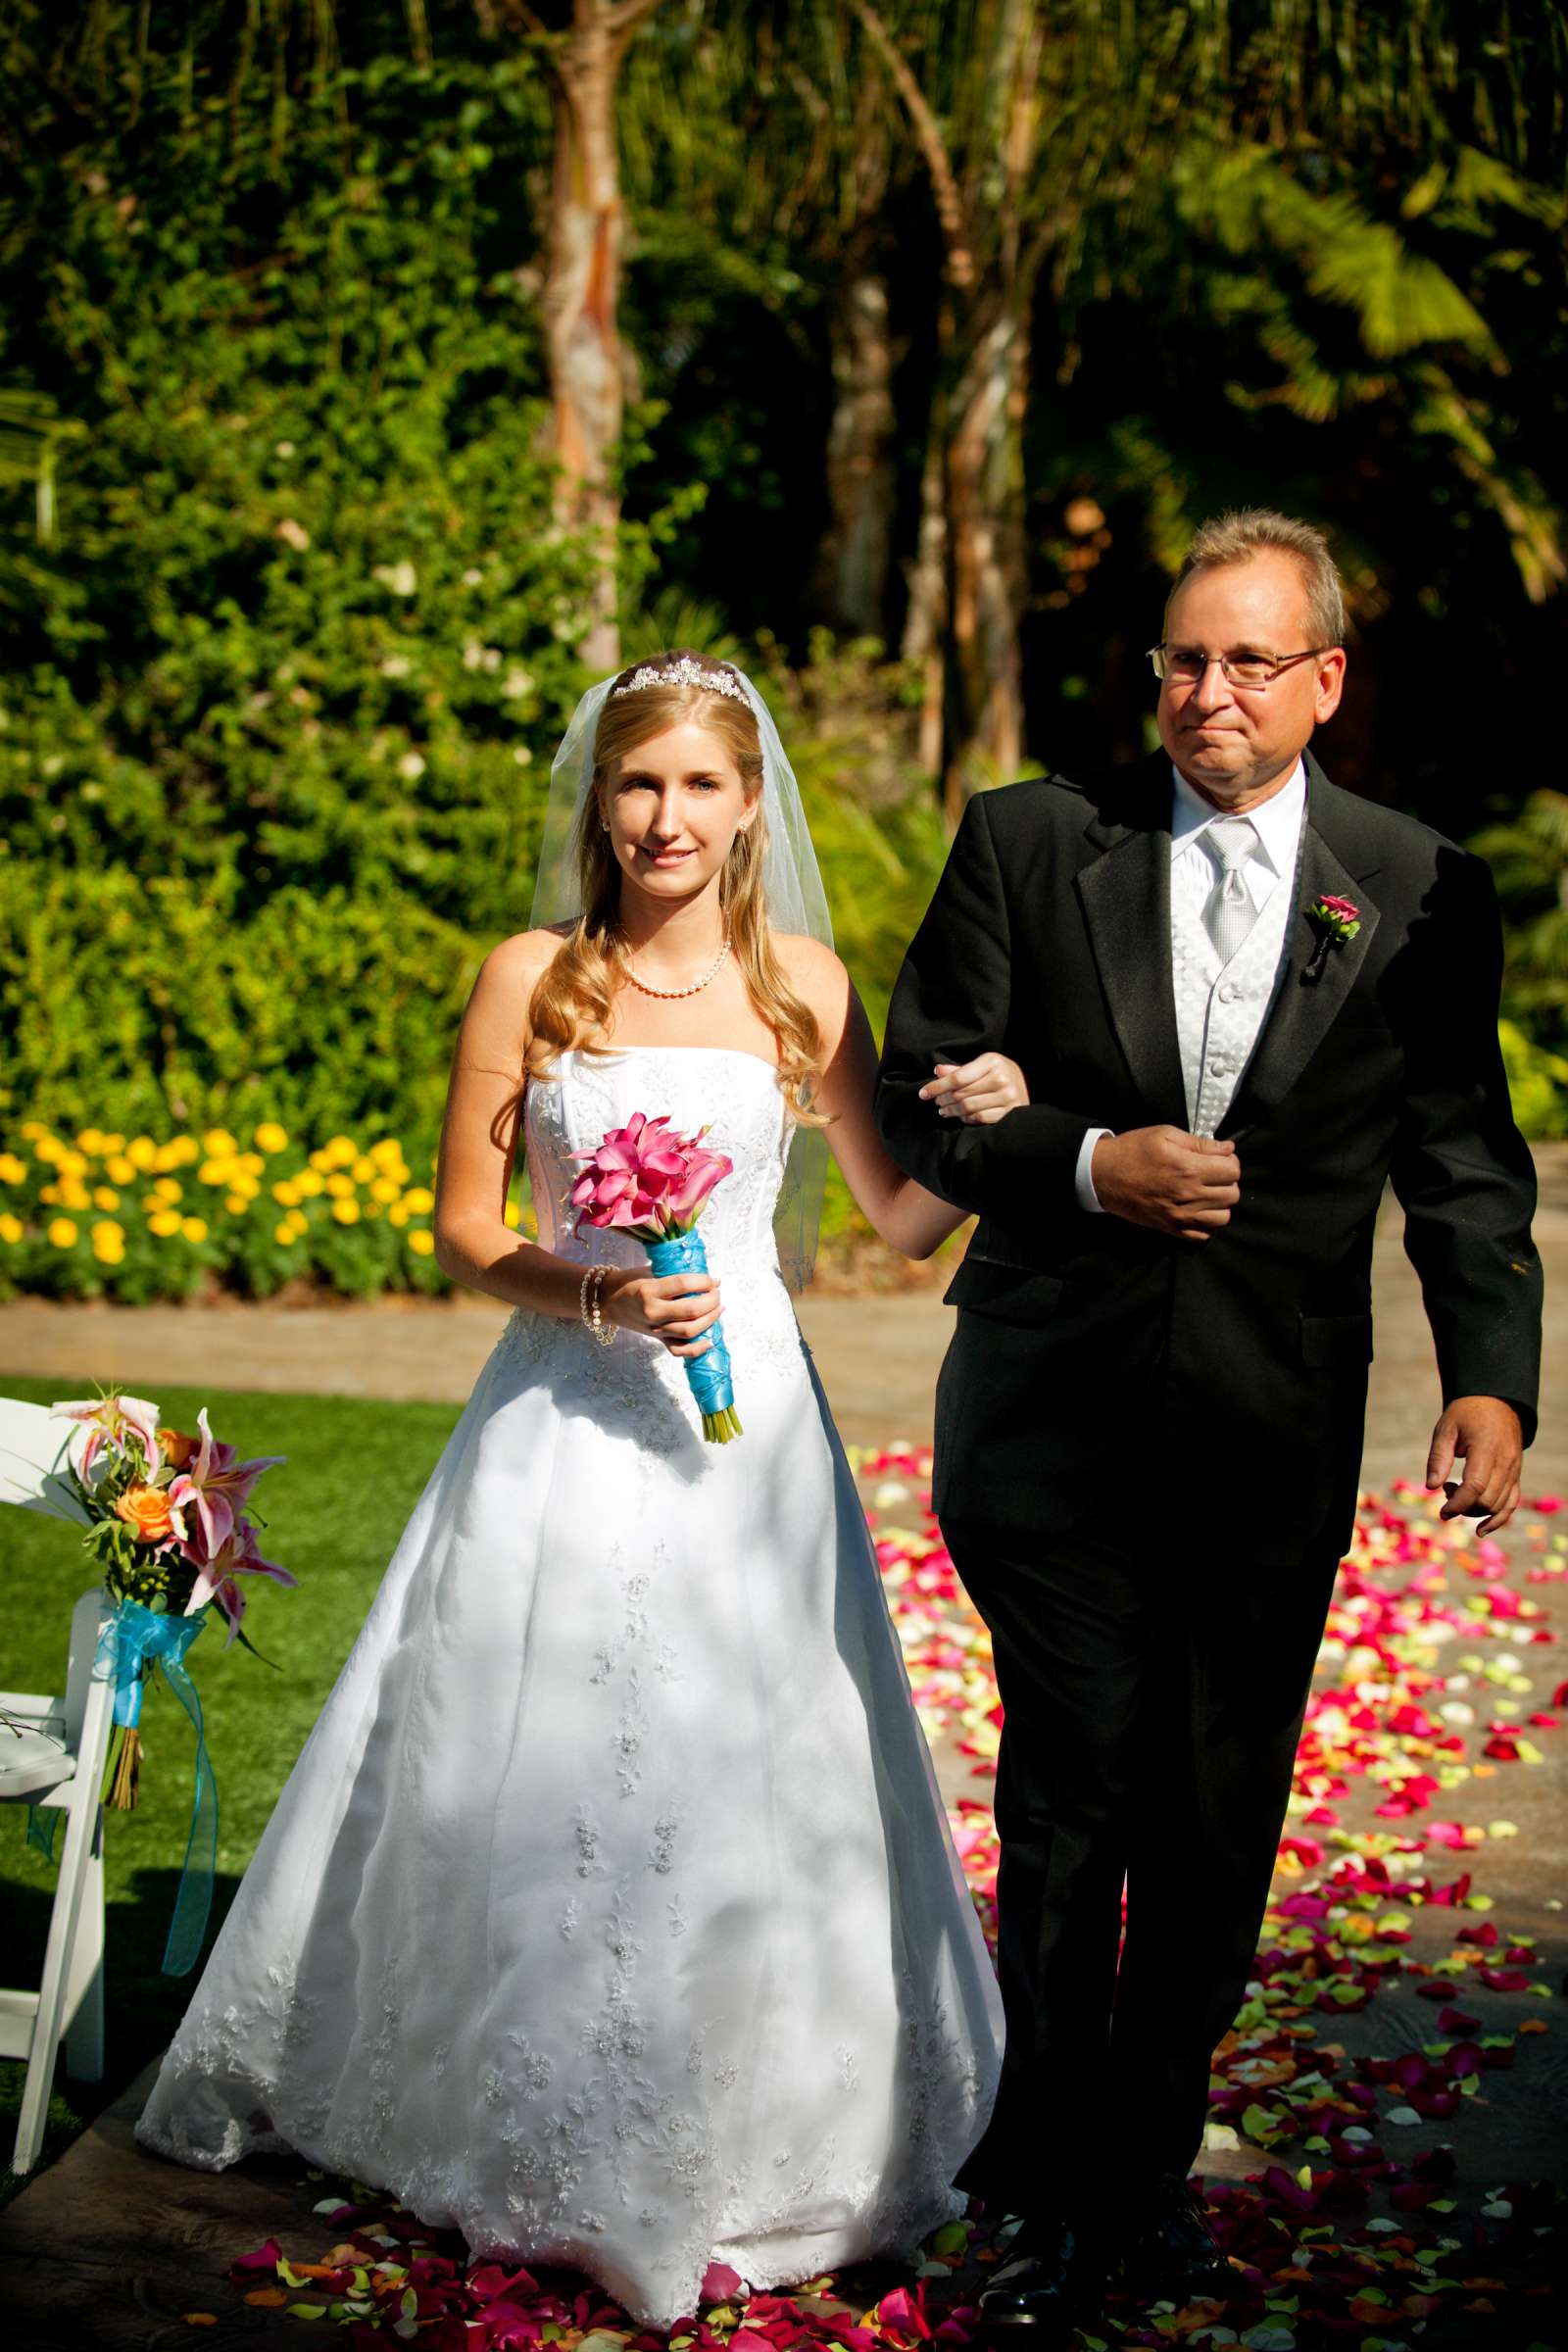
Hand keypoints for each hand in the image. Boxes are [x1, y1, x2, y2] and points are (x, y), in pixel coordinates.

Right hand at [602, 1268, 721, 1358]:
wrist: (608, 1301)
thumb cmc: (630, 1282)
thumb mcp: (649, 1272)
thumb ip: (674, 1276)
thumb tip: (707, 1280)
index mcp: (649, 1290)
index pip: (683, 1284)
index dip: (704, 1281)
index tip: (713, 1279)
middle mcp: (653, 1311)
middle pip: (691, 1310)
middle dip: (711, 1300)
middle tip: (717, 1292)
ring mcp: (655, 1329)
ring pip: (690, 1330)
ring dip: (710, 1319)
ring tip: (718, 1308)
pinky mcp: (657, 1340)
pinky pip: (680, 1350)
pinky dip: (697, 1348)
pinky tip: (710, 1340)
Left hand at [919, 1054, 1029, 1124]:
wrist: (1026, 1088)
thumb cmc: (999, 1075)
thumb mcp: (982, 1066)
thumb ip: (959, 1070)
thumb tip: (937, 1071)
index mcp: (992, 1062)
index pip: (958, 1077)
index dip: (937, 1086)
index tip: (923, 1093)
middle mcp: (1002, 1078)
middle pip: (961, 1093)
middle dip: (943, 1099)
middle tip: (936, 1102)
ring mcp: (1008, 1096)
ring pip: (968, 1107)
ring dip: (952, 1111)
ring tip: (944, 1110)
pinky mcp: (1009, 1112)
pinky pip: (979, 1118)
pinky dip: (966, 1119)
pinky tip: (961, 1116)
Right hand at [1091, 1125, 1239, 1240]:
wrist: (1103, 1175)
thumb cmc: (1132, 1151)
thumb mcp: (1165, 1134)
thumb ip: (1200, 1143)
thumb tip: (1228, 1148)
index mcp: (1189, 1168)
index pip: (1233, 1170)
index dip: (1229, 1161)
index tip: (1219, 1157)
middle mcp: (1189, 1195)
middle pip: (1232, 1194)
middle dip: (1227, 1181)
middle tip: (1213, 1173)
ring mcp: (1180, 1216)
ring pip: (1223, 1217)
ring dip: (1220, 1203)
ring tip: (1207, 1192)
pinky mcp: (1171, 1228)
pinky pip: (1204, 1235)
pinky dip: (1206, 1223)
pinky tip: (1197, 1209)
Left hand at [1426, 1396, 1522, 1535]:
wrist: (1496, 1402)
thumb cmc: (1465, 1415)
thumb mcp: (1445, 1430)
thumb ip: (1438, 1458)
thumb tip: (1431, 1486)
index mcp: (1486, 1449)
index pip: (1475, 1487)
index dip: (1458, 1504)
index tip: (1442, 1512)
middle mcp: (1505, 1462)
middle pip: (1487, 1500)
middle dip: (1464, 1506)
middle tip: (1447, 1489)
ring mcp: (1514, 1469)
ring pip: (1499, 1505)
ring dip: (1475, 1510)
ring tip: (1456, 1492)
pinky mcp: (1516, 1475)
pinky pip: (1512, 1503)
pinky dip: (1498, 1519)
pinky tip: (1481, 1530)